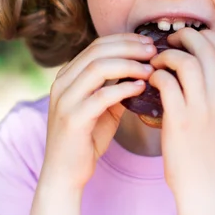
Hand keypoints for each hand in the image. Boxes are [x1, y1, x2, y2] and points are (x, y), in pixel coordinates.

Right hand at [42, 33, 155, 190]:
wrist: (65, 174)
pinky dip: (124, 88)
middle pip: (97, 51)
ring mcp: (64, 100)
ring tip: (150, 69)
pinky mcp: (72, 119)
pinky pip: (101, 96)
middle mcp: (62, 83)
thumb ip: (116, 87)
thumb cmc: (86, 139)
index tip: (148, 43)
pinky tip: (141, 88)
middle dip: (129, 48)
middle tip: (153, 51)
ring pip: (98, 68)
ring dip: (128, 65)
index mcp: (67, 76)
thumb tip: (144, 70)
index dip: (124, 40)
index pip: (96, 45)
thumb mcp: (103, 107)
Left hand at [149, 28, 214, 198]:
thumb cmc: (212, 148)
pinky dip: (156, 75)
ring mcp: (203, 109)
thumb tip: (203, 56)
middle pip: (205, 46)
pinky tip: (152, 81)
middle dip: (184, 37)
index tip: (188, 39)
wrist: (206, 186)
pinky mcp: (181, 121)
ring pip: (185, 60)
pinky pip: (166, 82)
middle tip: (168, 43)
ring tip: (157, 63)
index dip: (204, 35)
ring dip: (166, 55)